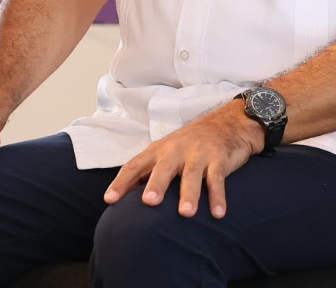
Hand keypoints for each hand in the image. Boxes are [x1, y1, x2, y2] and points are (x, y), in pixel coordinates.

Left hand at [102, 101, 263, 218]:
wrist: (225, 123)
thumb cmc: (188, 144)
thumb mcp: (165, 152)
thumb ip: (145, 172)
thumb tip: (120, 195)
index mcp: (158, 150)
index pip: (135, 165)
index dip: (122, 182)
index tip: (110, 200)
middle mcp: (176, 151)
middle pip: (163, 168)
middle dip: (156, 184)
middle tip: (149, 202)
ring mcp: (198, 154)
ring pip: (192, 175)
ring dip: (189, 194)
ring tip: (185, 213)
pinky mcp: (218, 159)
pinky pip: (217, 179)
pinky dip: (217, 196)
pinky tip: (217, 214)